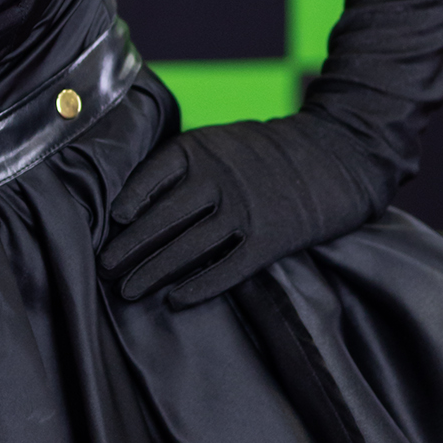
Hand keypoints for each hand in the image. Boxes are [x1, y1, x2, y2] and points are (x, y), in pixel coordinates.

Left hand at [99, 116, 380, 307]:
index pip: (152, 175)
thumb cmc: (272, 153)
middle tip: (104, 268)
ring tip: (127, 293)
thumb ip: (188, 163)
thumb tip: (139, 202)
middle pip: (162, 218)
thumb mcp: (226, 141)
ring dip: (153, 273)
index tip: (112, 222)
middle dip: (129, 248)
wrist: (339, 154)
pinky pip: (226, 268)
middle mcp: (219, 178)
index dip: (129, 200)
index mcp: (203, 148)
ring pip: (187, 248)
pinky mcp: (269, 238)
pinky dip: (199, 286)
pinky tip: (176, 301)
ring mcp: (244, 209)